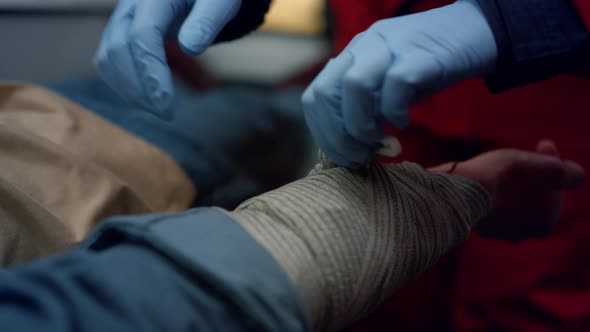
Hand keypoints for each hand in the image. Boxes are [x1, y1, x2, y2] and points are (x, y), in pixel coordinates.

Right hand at [94, 0, 240, 115]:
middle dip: (138, 87)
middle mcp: (131, 6)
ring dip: (128, 89)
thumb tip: (189, 47)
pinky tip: (147, 99)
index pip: (142, 35)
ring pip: (107, 58)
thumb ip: (207, 20)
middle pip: (117, 49)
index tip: (167, 103)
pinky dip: (123, 84)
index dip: (151, 72)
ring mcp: (122, 20)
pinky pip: (110, 61)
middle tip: (165, 114)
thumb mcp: (219, 3)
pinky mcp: (121, 34)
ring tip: (158, 110)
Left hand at [303, 0, 497, 165]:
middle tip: (358, 155)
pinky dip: (395, 112)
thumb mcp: (388, 88)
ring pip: (354, 86)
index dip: (323, 133)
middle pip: (326, 92)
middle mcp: (364, 47)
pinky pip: (397, 84)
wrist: (475, 31)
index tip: (342, 156)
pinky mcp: (422, 55)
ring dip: (360, 125)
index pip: (315, 96)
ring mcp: (391, 47)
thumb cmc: (428, 66)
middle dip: (337, 134)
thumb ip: (368, 110)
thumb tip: (351, 149)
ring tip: (378, 141)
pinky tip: (403, 122)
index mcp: (351, 56)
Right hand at [431, 140, 585, 240]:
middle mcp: (522, 233)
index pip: (555, 188)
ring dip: (507, 182)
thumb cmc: (508, 178)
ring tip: (496, 166)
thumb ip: (571, 174)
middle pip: (532, 196)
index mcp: (546, 224)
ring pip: (508, 199)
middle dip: (529, 176)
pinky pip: (485, 202)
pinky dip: (487, 189)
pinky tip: (480, 177)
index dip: (551, 164)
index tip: (542, 143)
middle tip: (519, 154)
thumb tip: (576, 176)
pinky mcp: (471, 222)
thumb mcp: (551, 170)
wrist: (464, 189)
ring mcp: (494, 230)